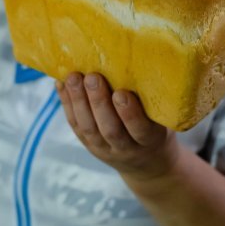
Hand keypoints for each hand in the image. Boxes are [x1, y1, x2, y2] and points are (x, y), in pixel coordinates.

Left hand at [57, 72, 179, 179]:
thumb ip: (154, 100)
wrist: (146, 163)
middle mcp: (126, 148)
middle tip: (93, 77)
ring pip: (89, 128)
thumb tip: (142, 62)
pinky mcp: (88, 144)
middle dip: (99, 103)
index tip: (122, 93)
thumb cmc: (157, 127)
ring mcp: (104, 149)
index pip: (140, 130)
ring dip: (79, 102)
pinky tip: (61, 84)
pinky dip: (67, 104)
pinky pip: (76, 126)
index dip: (130, 113)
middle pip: (110, 129)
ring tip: (74, 78)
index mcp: (150, 140)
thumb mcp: (163, 118)